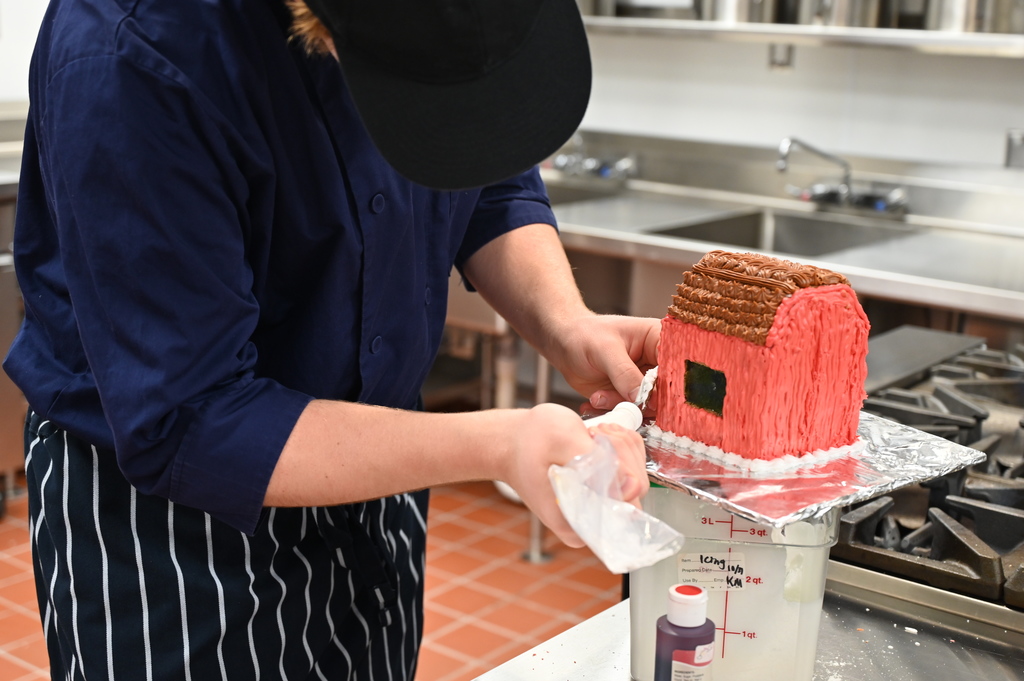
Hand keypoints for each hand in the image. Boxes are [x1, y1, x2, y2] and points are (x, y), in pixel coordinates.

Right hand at [501, 403, 647, 547]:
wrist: (511, 441)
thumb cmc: (527, 440)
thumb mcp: (561, 439)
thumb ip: (598, 461)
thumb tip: (631, 484)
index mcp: (578, 524)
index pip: (627, 507)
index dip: (623, 469)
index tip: (598, 441)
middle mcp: (591, 523)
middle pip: (636, 493)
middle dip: (622, 453)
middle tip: (594, 433)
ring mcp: (598, 507)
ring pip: (635, 478)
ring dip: (622, 447)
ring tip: (591, 433)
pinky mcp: (602, 492)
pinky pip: (629, 472)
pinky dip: (621, 447)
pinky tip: (598, 437)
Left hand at [547, 314, 659, 416]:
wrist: (564, 344)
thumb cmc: (585, 335)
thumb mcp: (605, 349)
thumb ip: (624, 373)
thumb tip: (642, 397)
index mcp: (658, 340)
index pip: (676, 366)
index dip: (670, 385)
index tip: (652, 398)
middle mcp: (656, 362)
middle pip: (666, 391)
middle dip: (642, 402)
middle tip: (620, 402)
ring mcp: (643, 381)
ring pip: (647, 406)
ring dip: (621, 407)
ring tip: (598, 397)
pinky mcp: (629, 395)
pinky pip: (629, 411)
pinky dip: (611, 411)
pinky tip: (593, 402)